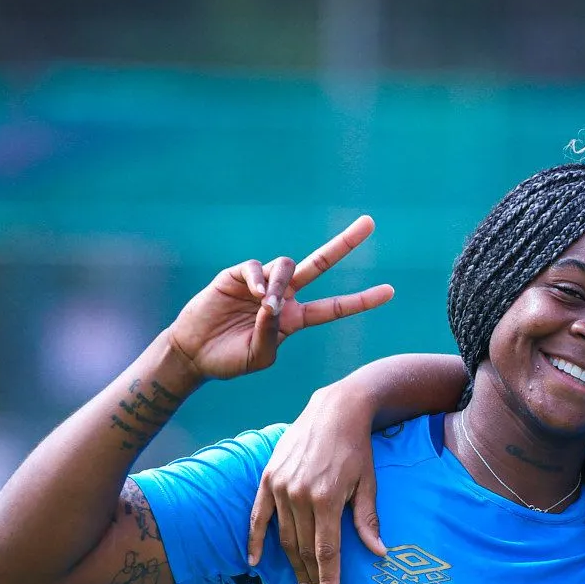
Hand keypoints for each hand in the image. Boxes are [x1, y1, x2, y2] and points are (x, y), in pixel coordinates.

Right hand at [164, 216, 393, 381]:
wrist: (194, 354)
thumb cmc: (228, 360)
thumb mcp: (258, 357)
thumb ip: (272, 335)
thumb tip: (273, 303)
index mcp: (295, 319)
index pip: (334, 307)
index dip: (361, 300)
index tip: (390, 292)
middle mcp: (284, 296)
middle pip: (320, 264)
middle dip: (345, 244)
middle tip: (370, 224)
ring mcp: (262, 283)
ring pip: (287, 266)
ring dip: (281, 284)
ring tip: (266, 304)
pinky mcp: (237, 276)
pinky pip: (257, 267)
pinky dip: (260, 278)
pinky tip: (256, 294)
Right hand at [247, 384, 386, 583]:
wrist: (334, 411)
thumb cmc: (357, 449)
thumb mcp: (368, 483)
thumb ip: (367, 520)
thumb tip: (379, 552)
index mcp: (326, 498)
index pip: (326, 550)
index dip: (328, 579)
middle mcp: (299, 495)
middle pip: (304, 548)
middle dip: (312, 575)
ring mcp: (280, 487)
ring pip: (284, 536)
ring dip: (292, 562)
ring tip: (302, 582)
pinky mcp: (268, 478)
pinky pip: (258, 516)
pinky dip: (254, 539)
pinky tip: (254, 560)